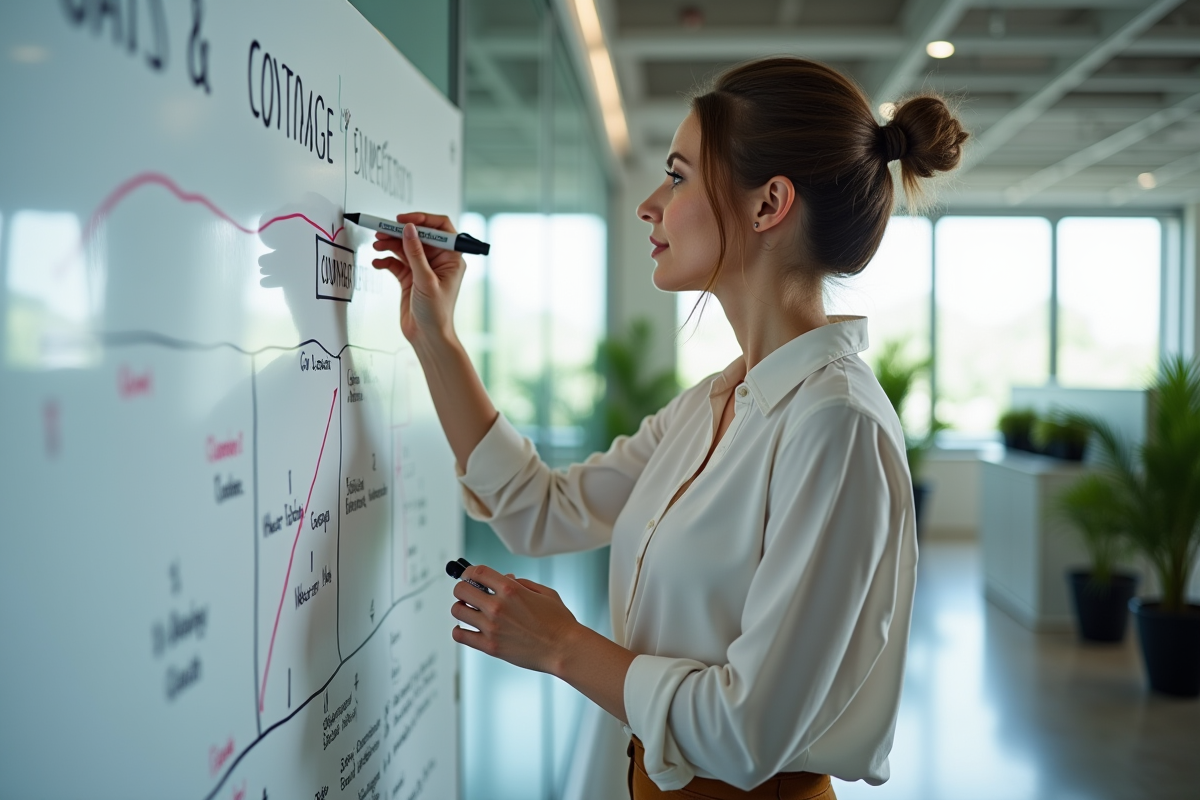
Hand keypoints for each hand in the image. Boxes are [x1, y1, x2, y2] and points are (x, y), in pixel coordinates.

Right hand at [370, 212, 465, 344]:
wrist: (427, 337)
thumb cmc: (437, 314)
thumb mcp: (426, 281)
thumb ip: (416, 254)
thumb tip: (409, 229)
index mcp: (451, 258)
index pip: (440, 228)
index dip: (422, 220)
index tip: (403, 220)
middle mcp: (438, 260)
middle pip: (418, 235)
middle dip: (399, 232)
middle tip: (381, 230)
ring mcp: (423, 268)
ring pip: (404, 247)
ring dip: (390, 244)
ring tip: (377, 244)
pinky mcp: (410, 277)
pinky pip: (396, 261)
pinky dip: (386, 259)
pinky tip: (378, 262)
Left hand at [450, 565, 579, 675]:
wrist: (564, 649)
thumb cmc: (558, 622)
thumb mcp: (544, 592)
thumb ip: (521, 583)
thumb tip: (504, 578)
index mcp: (511, 589)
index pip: (477, 572)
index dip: (470, 571)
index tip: (470, 575)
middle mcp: (497, 607)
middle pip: (461, 589)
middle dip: (463, 588)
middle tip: (470, 593)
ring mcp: (492, 627)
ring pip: (458, 610)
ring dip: (461, 607)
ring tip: (469, 610)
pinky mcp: (490, 647)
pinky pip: (461, 635)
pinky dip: (460, 630)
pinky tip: (468, 628)